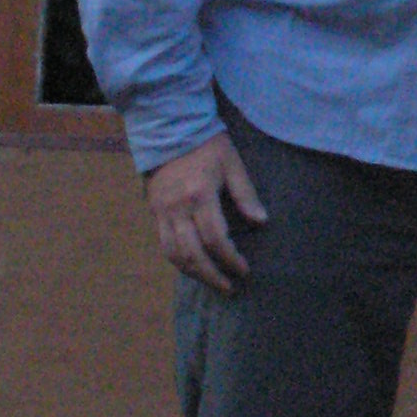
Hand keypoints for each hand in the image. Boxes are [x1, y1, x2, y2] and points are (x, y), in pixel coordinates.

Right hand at [147, 130, 267, 291]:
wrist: (168, 129)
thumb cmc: (207, 145)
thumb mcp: (232, 164)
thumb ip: (246, 194)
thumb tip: (262, 222)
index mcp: (199, 195)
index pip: (215, 238)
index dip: (231, 259)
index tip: (244, 270)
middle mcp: (177, 208)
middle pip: (192, 254)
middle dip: (211, 275)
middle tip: (229, 288)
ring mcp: (162, 211)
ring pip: (173, 254)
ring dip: (193, 273)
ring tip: (212, 282)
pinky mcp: (153, 212)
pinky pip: (163, 244)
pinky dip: (178, 261)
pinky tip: (194, 267)